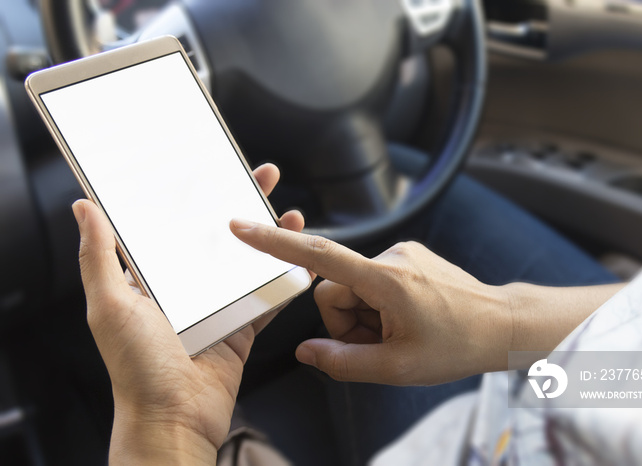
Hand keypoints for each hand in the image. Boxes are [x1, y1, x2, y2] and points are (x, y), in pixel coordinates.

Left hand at [73, 164, 302, 464]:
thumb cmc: (136, 367)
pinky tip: (301, 256)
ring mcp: (217, 306)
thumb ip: (99, 256)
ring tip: (289, 209)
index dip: (194, 194)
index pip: (175, 223)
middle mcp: (186, 287)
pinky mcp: (242, 326)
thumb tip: (83, 208)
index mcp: (152, 278)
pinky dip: (286, 277)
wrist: (174, 419)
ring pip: (248, 260)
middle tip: (262, 176)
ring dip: (269, 234)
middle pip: (218, 235)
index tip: (211, 167)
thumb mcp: (110, 305)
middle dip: (241, 203)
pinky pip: (267, 296)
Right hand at [229, 223, 512, 385]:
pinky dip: (378, 306)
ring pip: (353, 288)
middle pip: (334, 290)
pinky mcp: (408, 257)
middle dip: (346, 322)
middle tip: (380, 344)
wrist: (502, 325)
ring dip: (364, 317)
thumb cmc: (458, 345)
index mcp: (386, 279)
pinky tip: (405, 321)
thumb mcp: (397, 367)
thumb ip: (343, 362)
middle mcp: (391, 256)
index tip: (241, 227)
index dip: (275, 243)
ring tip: (398, 334)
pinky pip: (372, 281)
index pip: (319, 257)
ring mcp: (401, 253)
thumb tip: (305, 352)